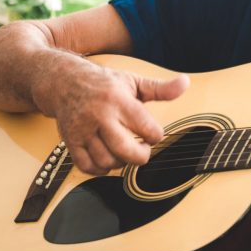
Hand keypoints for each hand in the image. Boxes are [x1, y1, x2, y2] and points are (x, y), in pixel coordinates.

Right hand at [33, 61, 189, 174]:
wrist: (64, 82)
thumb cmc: (104, 84)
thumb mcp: (133, 81)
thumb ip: (160, 88)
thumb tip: (185, 84)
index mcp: (119, 100)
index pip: (146, 128)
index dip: (155, 136)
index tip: (153, 134)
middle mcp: (100, 116)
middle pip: (125, 150)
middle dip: (140, 156)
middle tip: (143, 150)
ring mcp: (83, 130)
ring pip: (106, 161)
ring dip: (121, 163)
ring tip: (125, 152)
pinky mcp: (71, 142)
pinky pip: (87, 166)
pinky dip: (101, 169)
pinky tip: (108, 158)